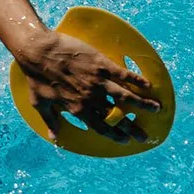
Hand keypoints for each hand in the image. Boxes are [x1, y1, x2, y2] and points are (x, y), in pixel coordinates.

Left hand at [17, 32, 159, 143]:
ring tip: (157, 109)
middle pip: (118, 117)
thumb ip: (51, 122)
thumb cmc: (36, 78)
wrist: (39, 52)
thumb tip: (54, 138)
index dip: (114, 135)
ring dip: (143, 104)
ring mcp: (98, 82)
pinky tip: (149, 85)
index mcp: (78, 110)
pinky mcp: (102, 65)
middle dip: (133, 127)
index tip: (125, 141)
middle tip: (146, 136)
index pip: (101, 128)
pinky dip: (137, 80)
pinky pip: (124, 74)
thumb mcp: (40, 105)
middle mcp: (91, 99)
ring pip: (126, 96)